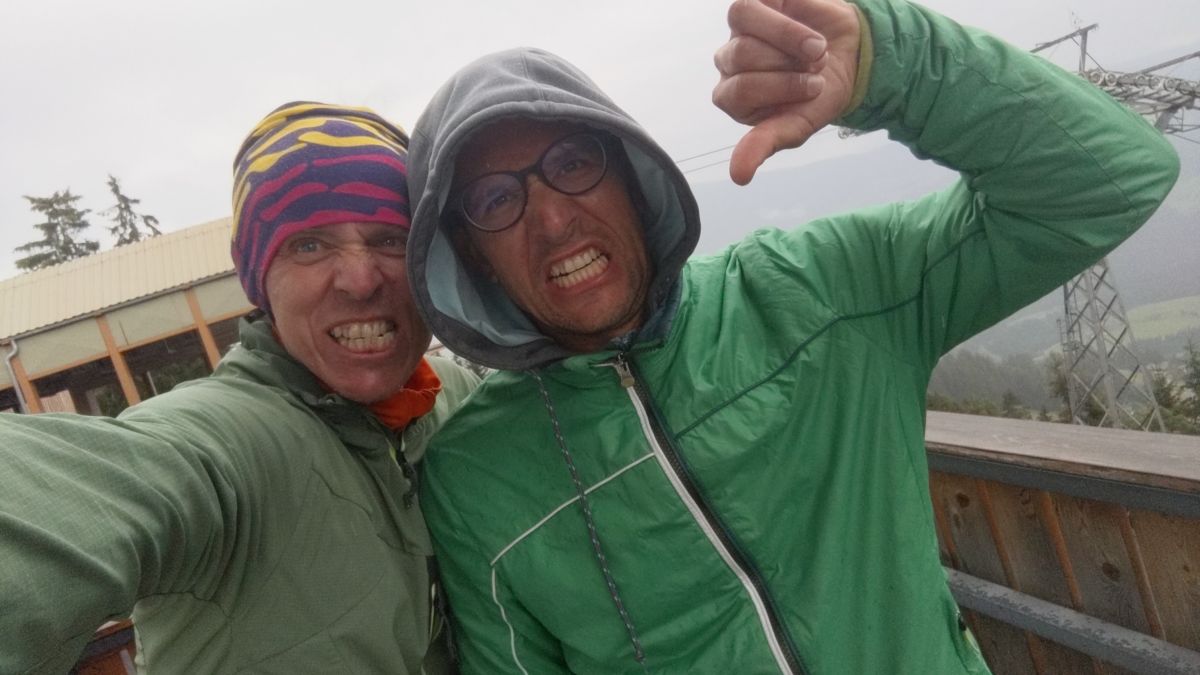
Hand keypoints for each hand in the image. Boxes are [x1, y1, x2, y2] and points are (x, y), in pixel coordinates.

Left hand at [713, 0, 860, 184]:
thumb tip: (738, 176)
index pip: (738, 90)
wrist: (855, 56)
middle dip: (788, 64)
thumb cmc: (820, 94)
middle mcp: (729, 61)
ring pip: (743, 23)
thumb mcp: (798, 125)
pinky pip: (756, 2)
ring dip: (789, 37)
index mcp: (732, 96)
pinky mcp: (758, 1)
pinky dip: (787, 19)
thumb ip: (765, 144)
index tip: (815, 89)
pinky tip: (808, 32)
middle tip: (816, 69)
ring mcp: (740, 27)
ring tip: (815, 50)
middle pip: (741, 55)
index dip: (782, 87)